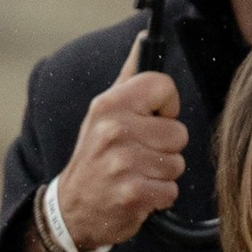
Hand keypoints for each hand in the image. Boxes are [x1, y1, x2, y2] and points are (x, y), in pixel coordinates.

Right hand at [22, 39, 186, 251]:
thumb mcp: (103, 114)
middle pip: (178, 132)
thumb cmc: (96, 157)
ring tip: (136, 175)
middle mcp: (114, 129)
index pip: (163, 86)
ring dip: (161, 174)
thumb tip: (142, 42)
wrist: (72, 209)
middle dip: (165, 148)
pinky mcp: (132, 194)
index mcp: (109, 104)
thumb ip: (127, 79)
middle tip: (138, 156)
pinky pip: (171, 191)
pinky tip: (137, 194)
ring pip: (177, 163)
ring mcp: (123, 163)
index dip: (166, 107)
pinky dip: (159, 198)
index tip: (152, 120)